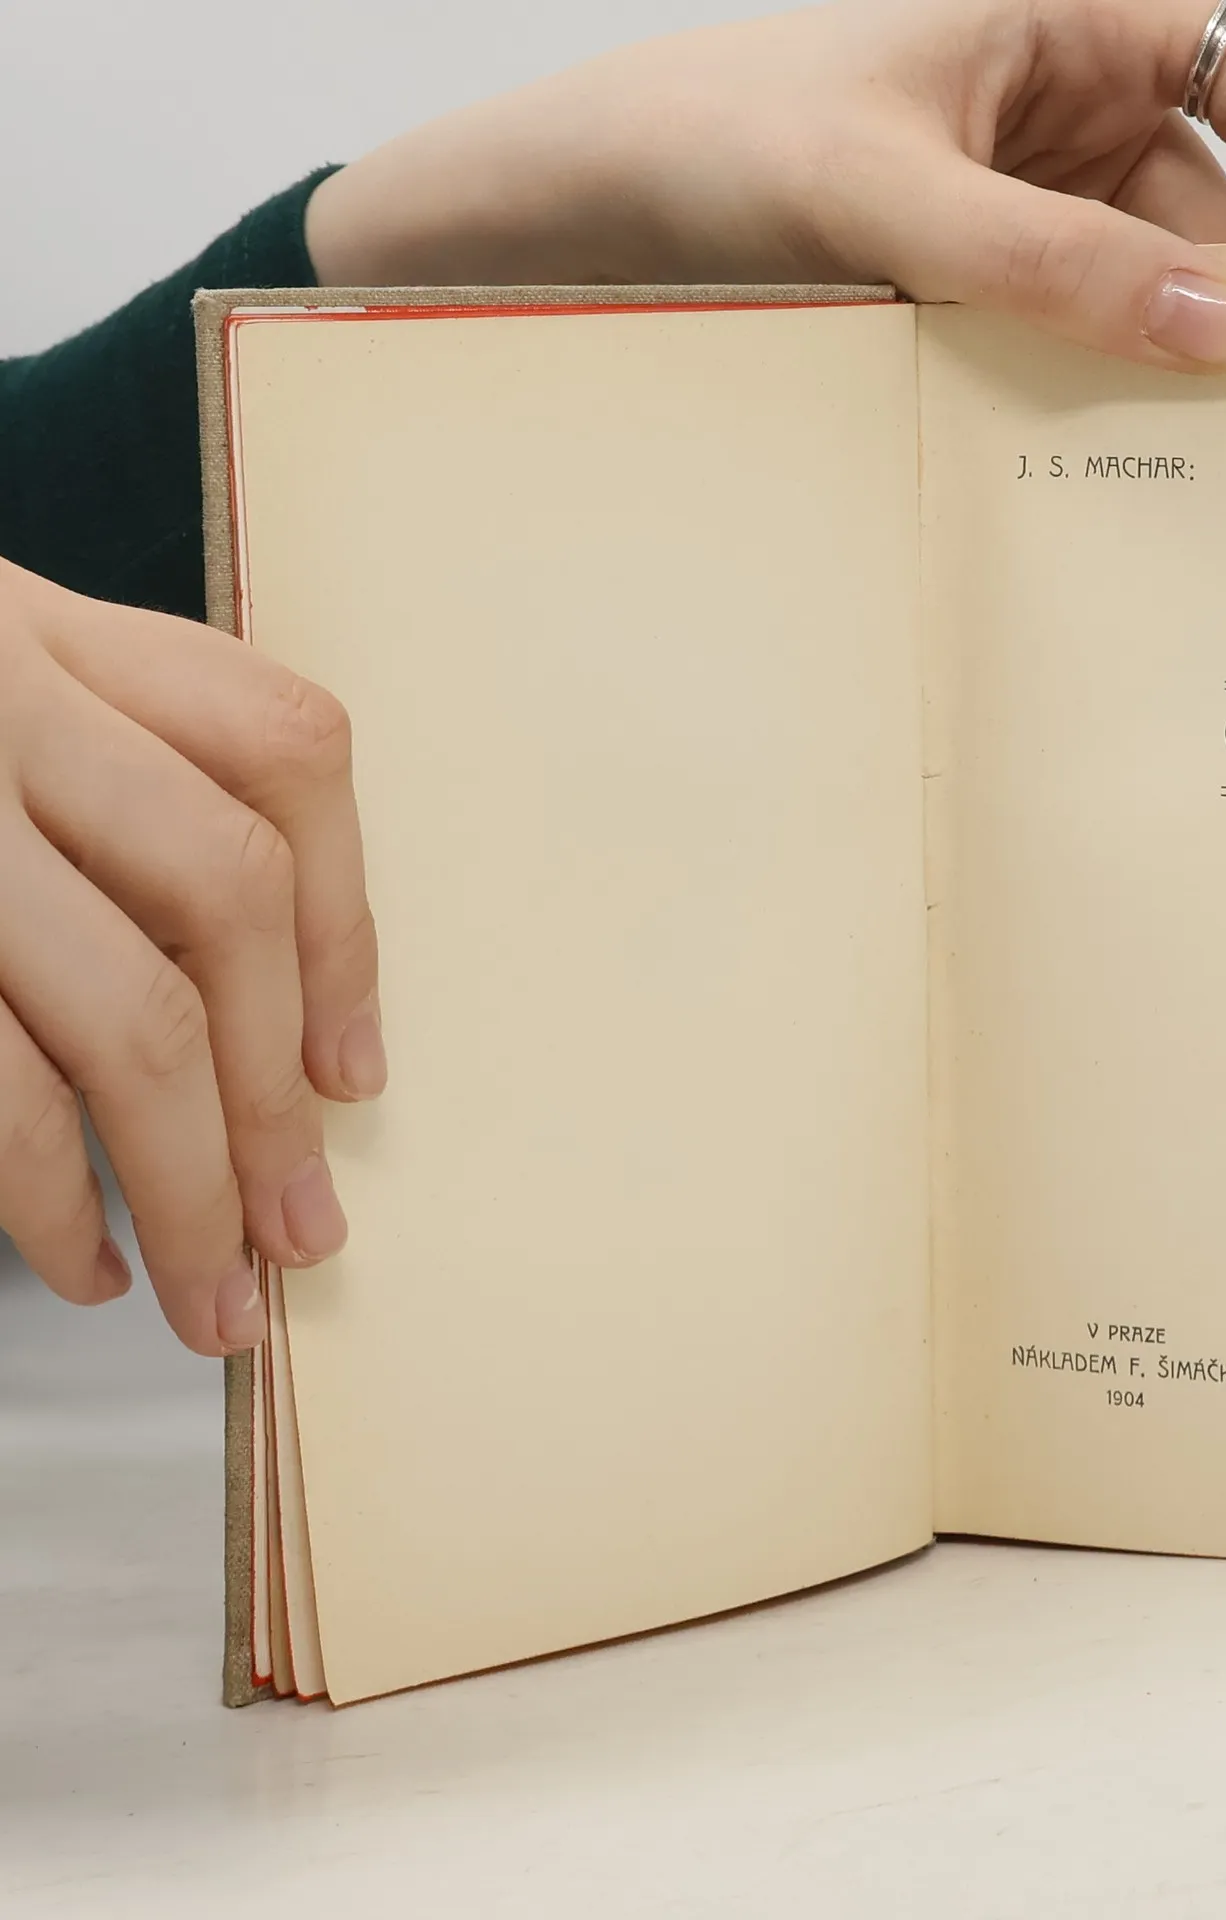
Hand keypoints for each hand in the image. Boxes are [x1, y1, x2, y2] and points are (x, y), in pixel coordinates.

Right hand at [0, 560, 382, 1354]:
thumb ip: (96, 783)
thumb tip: (270, 1034)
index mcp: (43, 625)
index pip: (285, 751)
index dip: (344, 926)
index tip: (352, 1072)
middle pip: (225, 899)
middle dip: (274, 1095)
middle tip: (307, 1234)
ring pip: (120, 1013)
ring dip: (187, 1182)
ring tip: (214, 1297)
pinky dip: (45, 1195)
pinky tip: (75, 1264)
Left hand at [307, 0, 1225, 370]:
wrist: (584, 210)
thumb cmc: (710, 134)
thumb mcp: (886, 190)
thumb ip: (1051, 259)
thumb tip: (1223, 330)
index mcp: (1088, 30)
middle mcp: (1084, 118)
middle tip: (1212, 441)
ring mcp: (1038, 213)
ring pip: (1153, 304)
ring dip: (1141, 378)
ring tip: (1112, 466)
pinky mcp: (989, 294)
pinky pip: (1077, 349)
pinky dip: (1076, 402)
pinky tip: (1049, 459)